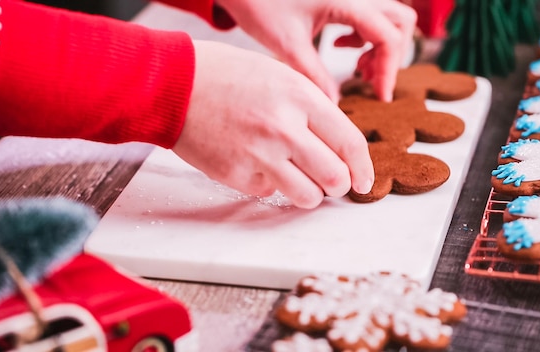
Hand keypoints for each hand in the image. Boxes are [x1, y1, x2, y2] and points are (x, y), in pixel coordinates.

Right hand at [172, 40, 373, 208]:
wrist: (175, 84)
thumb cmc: (229, 76)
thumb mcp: (281, 76)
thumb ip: (313, 109)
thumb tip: (339, 146)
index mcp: (300, 98)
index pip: (350, 143)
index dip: (363, 169)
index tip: (364, 181)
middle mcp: (283, 129)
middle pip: (335, 178)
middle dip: (340, 186)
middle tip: (333, 183)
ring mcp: (258, 155)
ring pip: (307, 197)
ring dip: (309, 193)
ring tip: (297, 178)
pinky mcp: (235, 175)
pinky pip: (268, 193)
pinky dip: (269, 184)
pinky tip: (254, 162)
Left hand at [216, 0, 416, 101]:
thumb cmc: (259, 2)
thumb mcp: (288, 45)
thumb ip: (314, 76)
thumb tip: (333, 105)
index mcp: (346, 0)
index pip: (388, 37)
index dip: (388, 71)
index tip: (380, 97)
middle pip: (400, 22)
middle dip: (390, 55)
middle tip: (368, 79)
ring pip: (387, 17)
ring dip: (379, 45)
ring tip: (357, 67)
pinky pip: (369, 13)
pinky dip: (364, 34)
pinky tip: (339, 45)